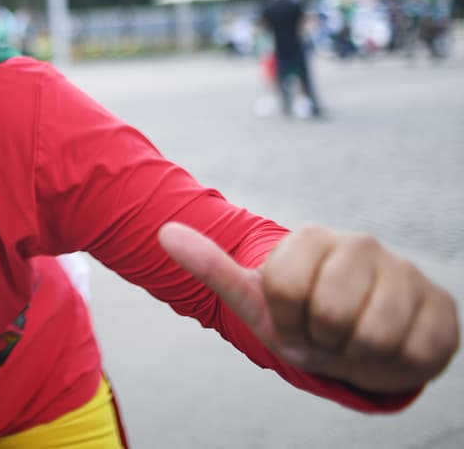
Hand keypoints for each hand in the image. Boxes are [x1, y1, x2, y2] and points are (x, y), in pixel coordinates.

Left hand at [159, 221, 459, 395]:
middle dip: (319, 341)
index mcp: (310, 237)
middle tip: (322, 336)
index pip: (282, 287)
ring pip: (373, 334)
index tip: (289, 322)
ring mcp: (406, 272)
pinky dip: (394, 365)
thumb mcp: (253, 298)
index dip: (283, 322)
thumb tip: (162, 232)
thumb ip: (210, 265)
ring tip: (350, 342)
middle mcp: (361, 244)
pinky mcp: (442, 307)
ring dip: (355, 355)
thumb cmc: (301, 317)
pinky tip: (387, 349)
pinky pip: (414, 351)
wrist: (360, 336)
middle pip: (329, 313)